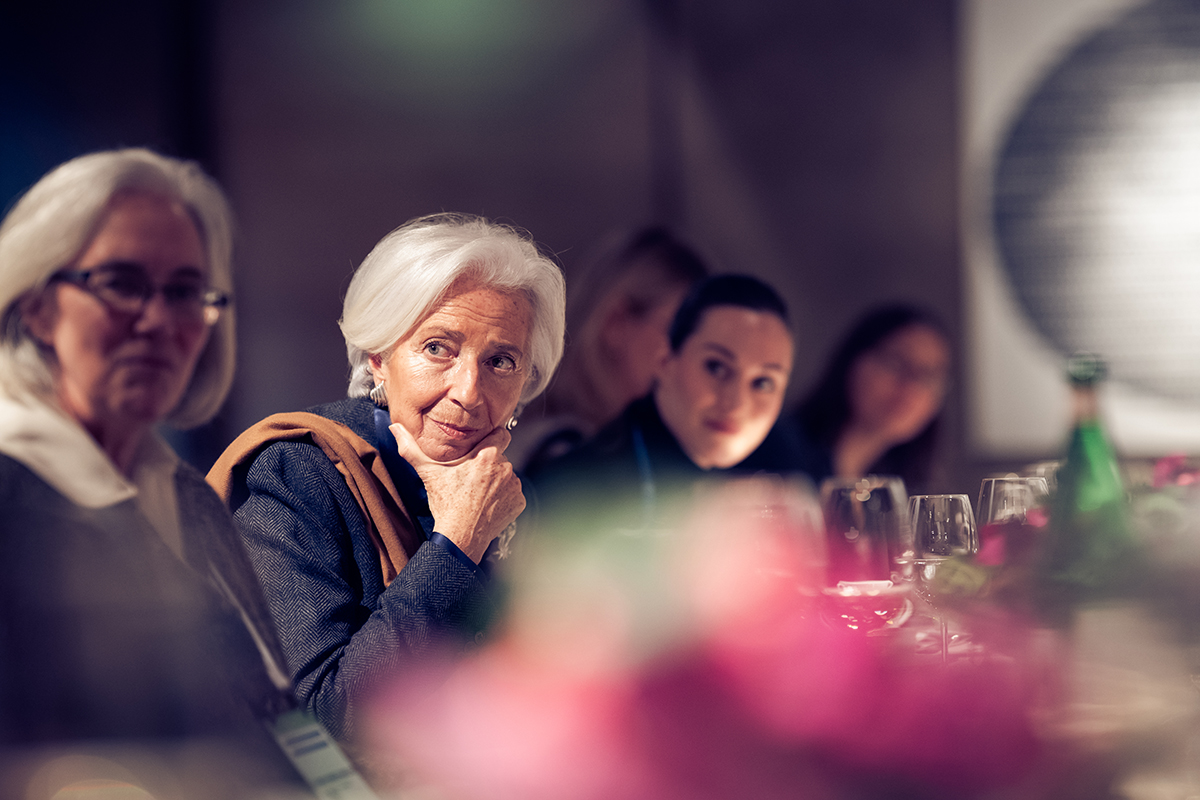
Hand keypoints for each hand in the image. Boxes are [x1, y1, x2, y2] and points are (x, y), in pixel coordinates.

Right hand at [391, 422, 525, 563]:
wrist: (460, 536)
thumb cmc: (446, 504)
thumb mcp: (428, 473)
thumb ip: (411, 449)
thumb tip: (395, 428)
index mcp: (488, 455)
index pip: (501, 434)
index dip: (492, 438)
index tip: (484, 446)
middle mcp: (505, 467)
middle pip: (500, 457)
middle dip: (489, 464)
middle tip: (472, 477)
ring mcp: (514, 485)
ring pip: (507, 475)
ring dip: (497, 481)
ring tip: (478, 493)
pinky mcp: (519, 502)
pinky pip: (513, 493)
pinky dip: (504, 497)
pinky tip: (488, 504)